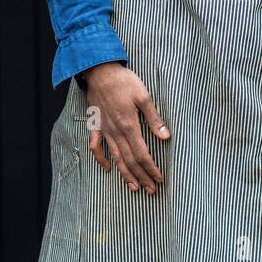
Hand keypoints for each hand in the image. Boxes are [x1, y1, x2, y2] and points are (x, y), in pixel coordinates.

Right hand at [80, 61, 169, 194]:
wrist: (100, 71)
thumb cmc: (124, 81)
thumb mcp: (144, 96)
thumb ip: (154, 118)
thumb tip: (166, 137)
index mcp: (129, 125)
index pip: (142, 154)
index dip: (151, 168)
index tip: (159, 178)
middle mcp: (116, 132)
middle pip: (130, 160)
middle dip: (142, 176)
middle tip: (151, 190)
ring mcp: (104, 130)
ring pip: (115, 157)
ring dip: (125, 174)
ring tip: (134, 187)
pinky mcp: (96, 126)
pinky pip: (95, 147)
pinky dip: (100, 159)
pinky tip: (107, 168)